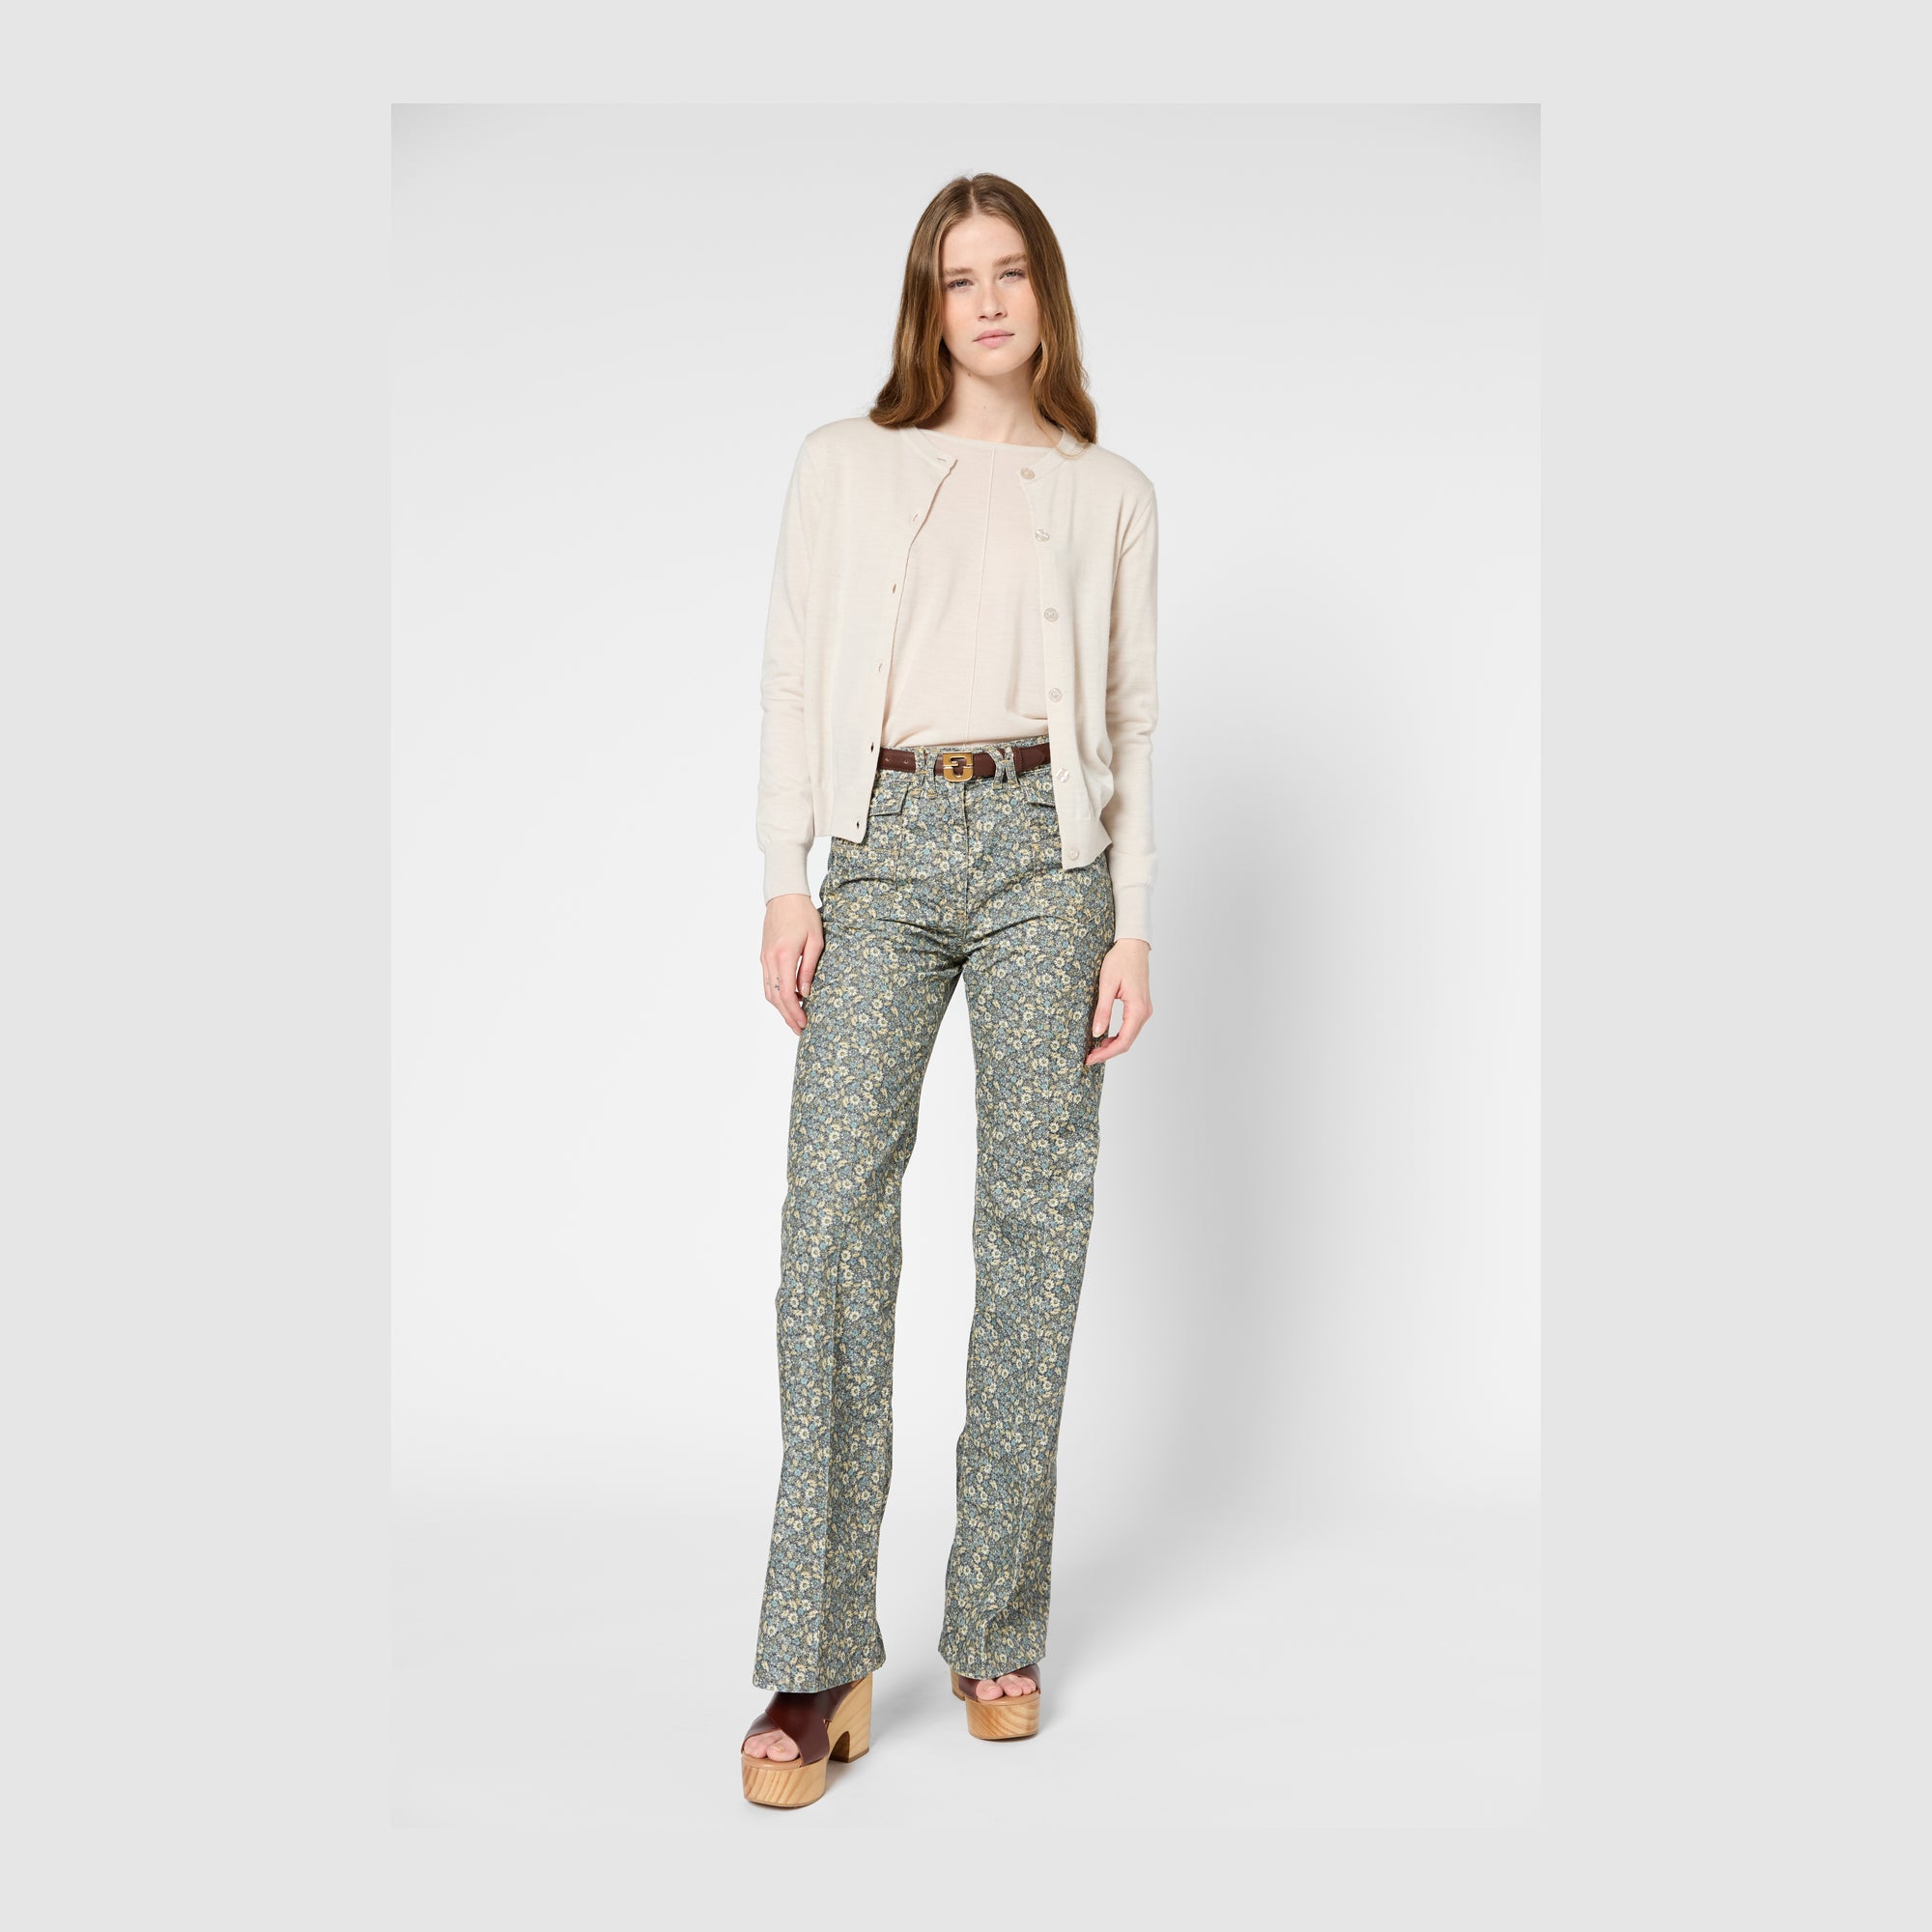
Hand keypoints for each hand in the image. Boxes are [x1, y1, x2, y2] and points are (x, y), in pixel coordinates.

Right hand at [762, 893, 823, 1035]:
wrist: (784, 896)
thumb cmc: (804, 915)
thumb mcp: (816, 940)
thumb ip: (809, 968)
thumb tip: (806, 993)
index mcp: (784, 956)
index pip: (786, 994)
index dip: (794, 1012)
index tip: (804, 1023)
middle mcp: (770, 960)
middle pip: (775, 998)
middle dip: (787, 1016)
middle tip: (799, 1029)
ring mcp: (764, 958)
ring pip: (768, 992)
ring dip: (780, 1008)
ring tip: (794, 1019)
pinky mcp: (764, 956)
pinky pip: (767, 982)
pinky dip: (776, 995)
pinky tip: (788, 1000)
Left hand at [1086, 939, 1151, 1064]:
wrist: (1133, 945)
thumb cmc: (1120, 960)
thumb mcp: (1107, 985)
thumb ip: (1103, 1011)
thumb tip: (1097, 1033)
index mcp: (1138, 1009)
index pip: (1123, 1041)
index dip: (1106, 1053)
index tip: (1090, 1058)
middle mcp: (1145, 1012)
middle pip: (1127, 1042)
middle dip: (1107, 1052)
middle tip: (1089, 1057)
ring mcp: (1144, 1010)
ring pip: (1129, 1036)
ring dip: (1112, 1045)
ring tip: (1094, 1049)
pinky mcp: (1140, 1006)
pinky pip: (1130, 1027)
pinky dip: (1118, 1036)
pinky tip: (1104, 1037)